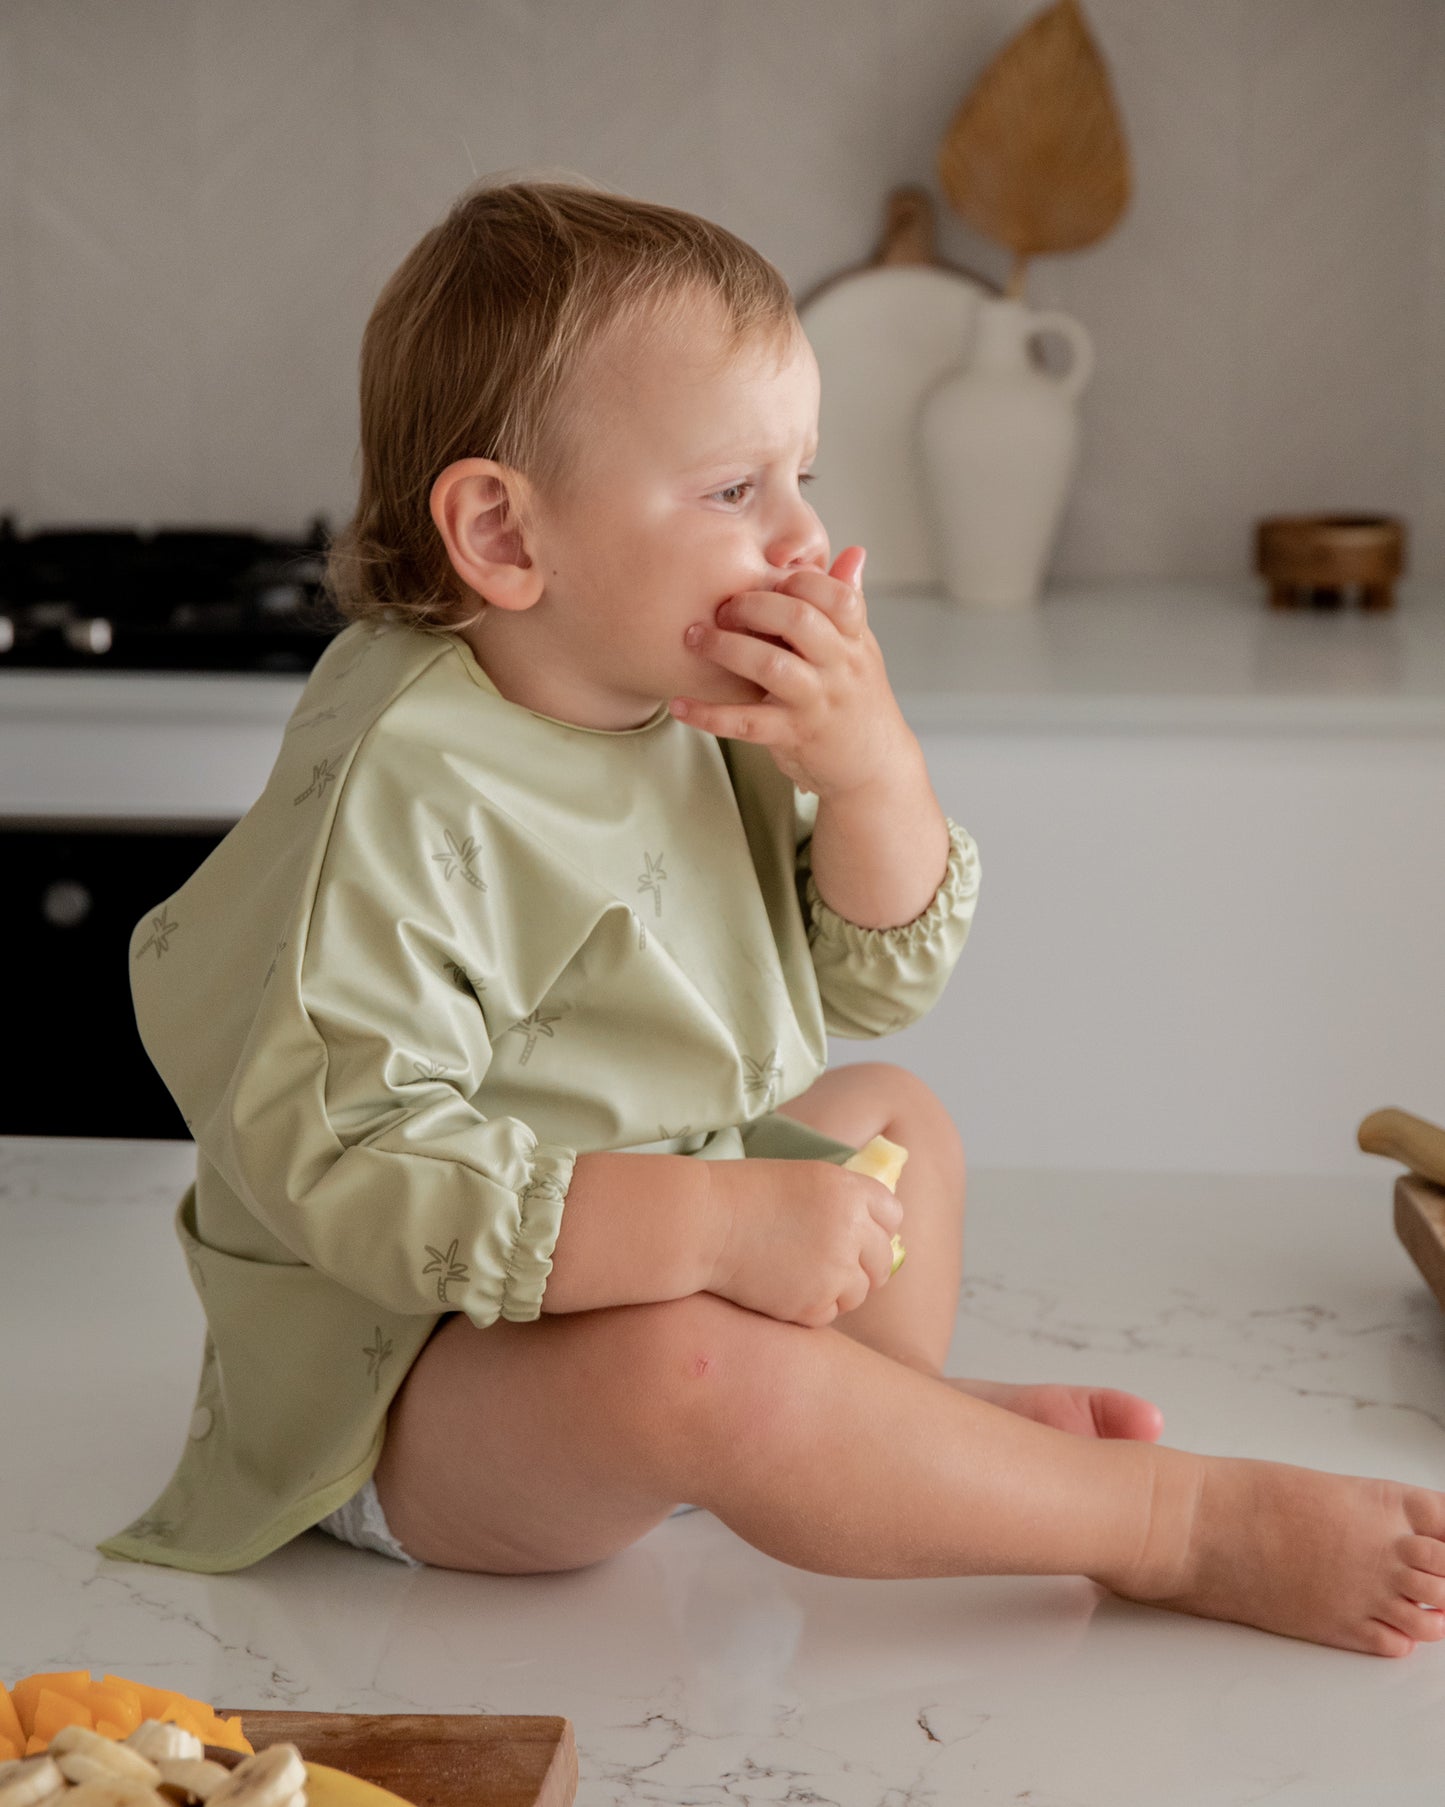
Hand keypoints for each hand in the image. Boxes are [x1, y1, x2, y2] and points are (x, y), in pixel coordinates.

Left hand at [671, 546, 915, 798]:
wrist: (872, 766)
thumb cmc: (857, 698)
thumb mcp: (861, 649)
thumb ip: (849, 603)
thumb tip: (853, 552)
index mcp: (854, 639)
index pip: (836, 594)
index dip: (798, 579)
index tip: (766, 577)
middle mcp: (839, 667)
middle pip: (800, 620)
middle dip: (754, 605)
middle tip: (721, 607)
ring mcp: (816, 702)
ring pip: (772, 666)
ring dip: (726, 648)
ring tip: (694, 639)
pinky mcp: (793, 736)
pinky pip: (745, 723)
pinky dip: (708, 714)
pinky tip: (680, 705)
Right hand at [704, 1157, 903, 1327]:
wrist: (702, 1224)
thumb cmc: (741, 1195)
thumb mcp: (802, 1179)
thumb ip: (840, 1201)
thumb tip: (868, 1229)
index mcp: (850, 1191)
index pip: (892, 1215)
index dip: (876, 1227)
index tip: (861, 1235)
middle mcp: (852, 1229)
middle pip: (882, 1260)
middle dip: (863, 1265)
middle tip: (833, 1266)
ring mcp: (835, 1270)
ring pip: (859, 1292)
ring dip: (839, 1290)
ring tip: (803, 1277)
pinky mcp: (813, 1304)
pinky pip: (830, 1314)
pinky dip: (812, 1308)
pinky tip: (785, 1290)